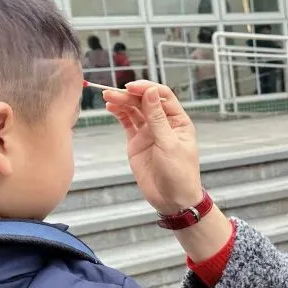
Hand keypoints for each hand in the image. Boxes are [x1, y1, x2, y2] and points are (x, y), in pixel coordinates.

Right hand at [104, 81, 201, 213]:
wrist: (173, 200)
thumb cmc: (179, 174)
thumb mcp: (169, 144)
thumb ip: (157, 118)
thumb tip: (150, 91)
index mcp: (178, 121)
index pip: (163, 96)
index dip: (147, 89)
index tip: (131, 87)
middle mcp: (163, 124)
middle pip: (145, 102)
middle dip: (129, 96)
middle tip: (112, 93)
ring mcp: (149, 133)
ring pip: (134, 111)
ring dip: (121, 102)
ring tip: (107, 97)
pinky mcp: (137, 143)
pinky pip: (127, 124)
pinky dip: (119, 114)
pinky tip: (111, 107)